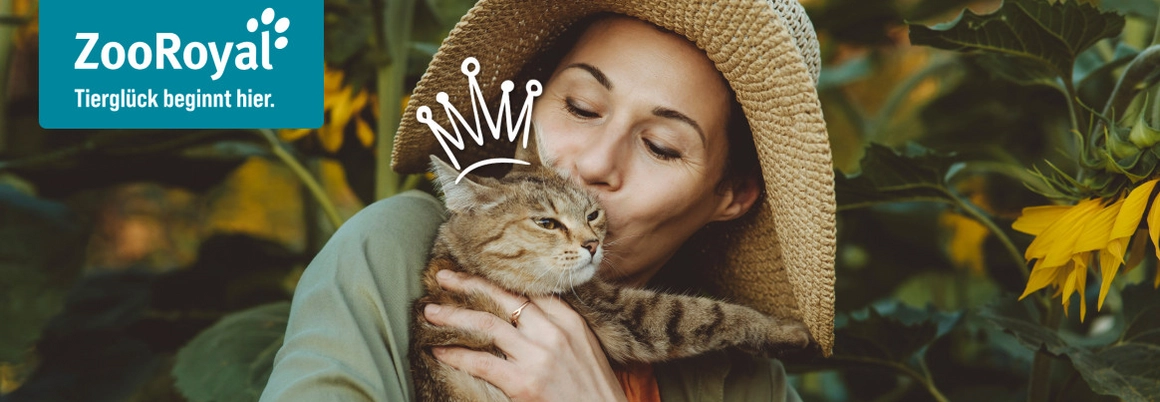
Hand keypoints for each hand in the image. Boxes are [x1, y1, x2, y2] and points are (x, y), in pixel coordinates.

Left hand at [422, 270, 627, 401]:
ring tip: (430, 312)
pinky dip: (456, 353)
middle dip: (469, 284)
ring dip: (453, 315)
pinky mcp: (523, 382)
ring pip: (485, 323)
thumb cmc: (594, 389)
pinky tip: (438, 349)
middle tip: (443, 276)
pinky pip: (481, 361)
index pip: (528, 289)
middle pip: (502, 297)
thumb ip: (559, 329)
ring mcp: (538, 356)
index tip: (476, 272)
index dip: (497, 278)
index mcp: (569, 320)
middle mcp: (553, 332)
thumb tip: (527, 318)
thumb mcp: (585, 349)